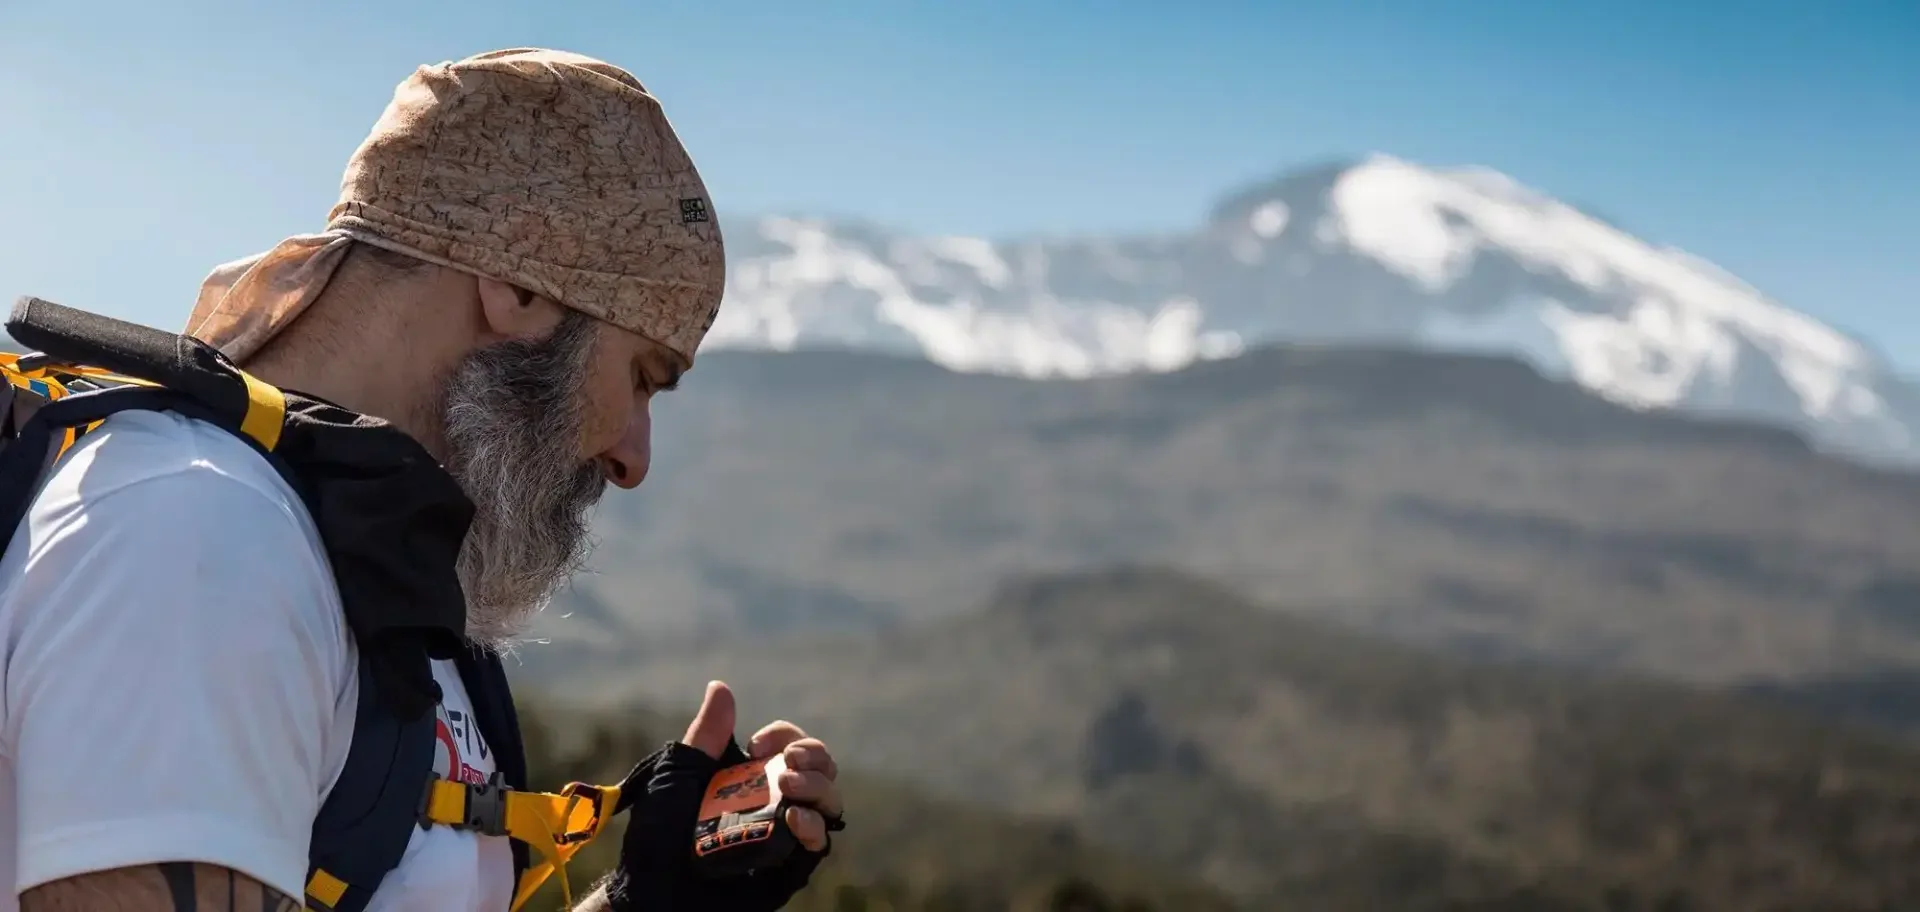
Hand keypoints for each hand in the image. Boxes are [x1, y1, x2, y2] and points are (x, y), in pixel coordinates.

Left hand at [600, 681, 841, 911]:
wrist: (654, 887)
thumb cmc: (658, 833)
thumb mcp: (679, 774)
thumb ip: (707, 735)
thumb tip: (721, 686)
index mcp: (751, 773)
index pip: (790, 743)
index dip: (783, 735)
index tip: (754, 744)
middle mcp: (775, 799)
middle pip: (820, 766)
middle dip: (812, 755)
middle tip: (787, 762)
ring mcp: (785, 831)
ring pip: (828, 799)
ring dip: (817, 786)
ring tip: (789, 786)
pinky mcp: (789, 865)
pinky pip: (818, 842)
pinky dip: (813, 826)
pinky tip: (794, 819)